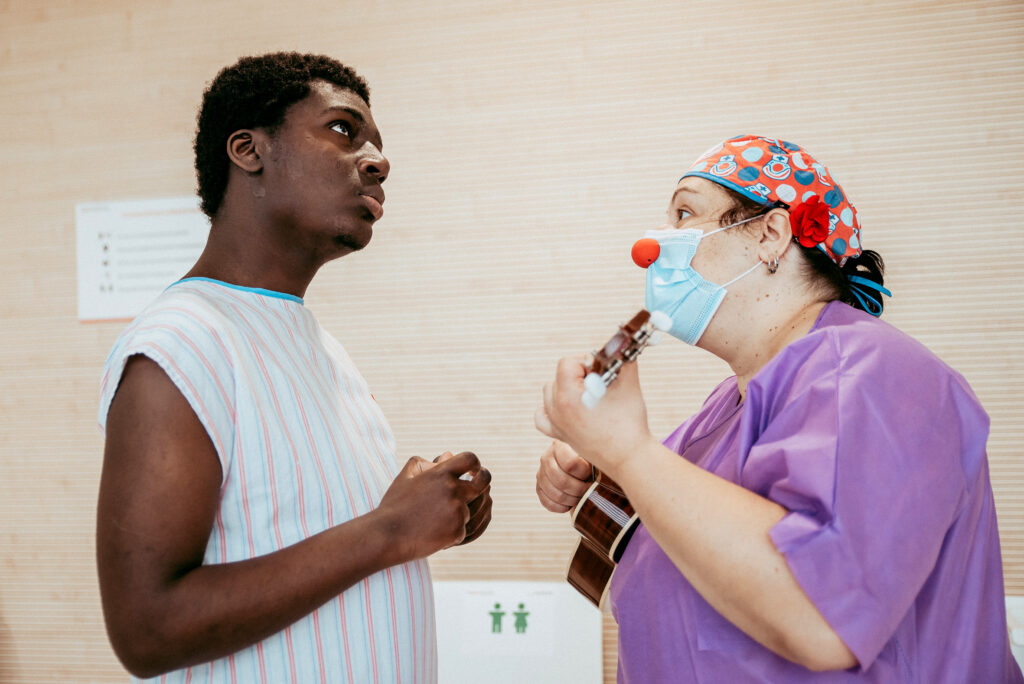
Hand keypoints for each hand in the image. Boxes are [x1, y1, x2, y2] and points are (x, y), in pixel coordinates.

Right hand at [376, 451, 489, 561]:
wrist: (386, 536)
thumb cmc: (394, 505)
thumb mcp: (406, 477)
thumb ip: (428, 463)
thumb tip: (450, 454)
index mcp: (441, 473)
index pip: (470, 459)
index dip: (475, 463)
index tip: (472, 470)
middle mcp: (453, 490)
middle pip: (484, 482)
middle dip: (483, 482)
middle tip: (479, 488)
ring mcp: (457, 511)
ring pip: (470, 510)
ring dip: (458, 515)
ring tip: (435, 520)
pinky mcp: (457, 531)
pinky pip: (463, 530)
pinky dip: (451, 533)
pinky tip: (433, 534)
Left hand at [534, 355, 653, 473]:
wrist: (629, 458)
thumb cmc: (630, 423)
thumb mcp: (629, 383)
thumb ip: (622, 358)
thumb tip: (621, 343)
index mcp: (567, 396)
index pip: (567, 362)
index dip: (586, 361)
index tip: (601, 371)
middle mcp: (555, 409)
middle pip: (558, 375)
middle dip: (579, 374)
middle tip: (599, 382)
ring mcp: (555, 423)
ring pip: (550, 392)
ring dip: (567, 387)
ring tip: (588, 394)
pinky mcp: (558, 435)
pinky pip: (542, 415)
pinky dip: (552, 407)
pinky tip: (568, 407)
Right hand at [536, 440, 591, 512]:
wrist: (579, 466)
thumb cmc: (589, 460)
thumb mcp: (591, 454)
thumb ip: (594, 458)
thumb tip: (601, 470)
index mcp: (560, 446)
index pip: (570, 464)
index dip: (584, 473)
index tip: (591, 473)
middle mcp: (546, 458)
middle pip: (562, 481)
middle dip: (579, 489)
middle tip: (589, 489)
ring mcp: (541, 474)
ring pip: (556, 494)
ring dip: (572, 499)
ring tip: (582, 496)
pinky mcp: (539, 488)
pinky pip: (548, 503)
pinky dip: (562, 507)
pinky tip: (571, 502)